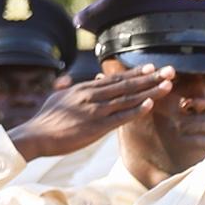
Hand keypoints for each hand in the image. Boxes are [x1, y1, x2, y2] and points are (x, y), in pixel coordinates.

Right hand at [10, 68, 173, 161]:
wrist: (35, 136)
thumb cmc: (45, 119)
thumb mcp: (56, 97)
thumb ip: (67, 87)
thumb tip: (69, 80)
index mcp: (83, 88)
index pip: (114, 79)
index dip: (134, 74)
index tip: (151, 68)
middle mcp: (91, 96)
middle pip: (126, 85)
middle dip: (150, 78)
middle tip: (170, 71)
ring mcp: (95, 111)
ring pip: (127, 99)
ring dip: (149, 91)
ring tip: (167, 85)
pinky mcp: (96, 127)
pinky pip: (120, 117)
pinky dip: (135, 110)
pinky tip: (150, 104)